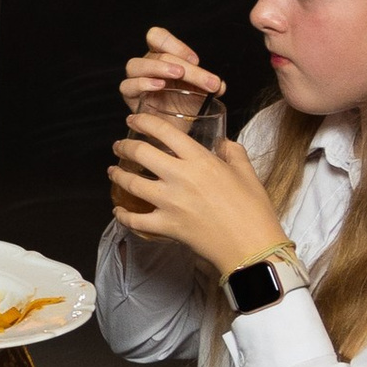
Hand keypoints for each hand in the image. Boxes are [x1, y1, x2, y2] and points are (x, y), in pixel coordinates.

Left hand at [109, 108, 289, 274]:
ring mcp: (170, 203)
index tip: (134, 119)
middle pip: (140, 153)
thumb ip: (233, 153)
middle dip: (124, 146)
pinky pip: (135, 220)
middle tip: (119, 146)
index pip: (165, 131)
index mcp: (200, 160)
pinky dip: (123, 215)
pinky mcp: (166, 226)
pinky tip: (119, 210)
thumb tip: (223, 143)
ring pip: (132, 184)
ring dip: (118, 175)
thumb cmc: (253, 210)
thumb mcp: (247, 173)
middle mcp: (181, 177)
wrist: (251, 247)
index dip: (144, 121)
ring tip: (113, 171)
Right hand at [119, 24, 223, 125]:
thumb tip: (219, 85)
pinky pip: (128, 86)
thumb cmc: (186, 106)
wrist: (176, 130)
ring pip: (136, 65)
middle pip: (157, 55)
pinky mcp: (130, 98)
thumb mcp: (202, 92)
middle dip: (184, 65)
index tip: (196, 60)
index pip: (157, 37)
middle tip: (204, 80)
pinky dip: (143, 83)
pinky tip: (159, 86)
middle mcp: (146, 65)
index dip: (175, 44)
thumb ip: (210, 85)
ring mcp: (135, 80)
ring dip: (158, 67)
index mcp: (160, 56)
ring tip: (178, 74)